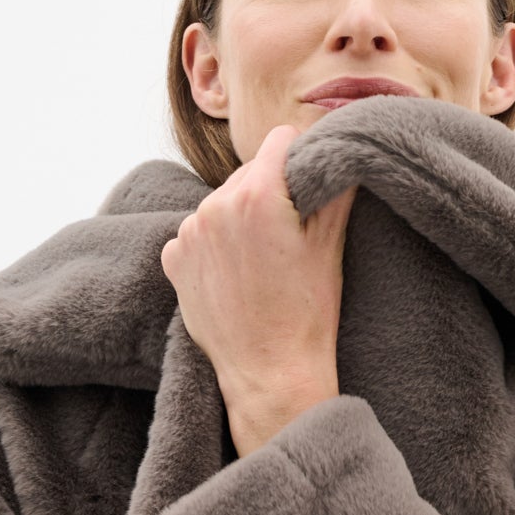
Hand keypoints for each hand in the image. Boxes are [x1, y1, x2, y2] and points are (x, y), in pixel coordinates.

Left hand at [159, 123, 357, 419]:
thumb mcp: (330, 245)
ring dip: (239, 219)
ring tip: (261, 262)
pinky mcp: (174, 259)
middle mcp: (214, 206)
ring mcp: (189, 233)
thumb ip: (334, 187)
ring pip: (222, 203)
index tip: (308, 184)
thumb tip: (340, 150)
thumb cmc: (306, 314)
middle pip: (249, 173)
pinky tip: (235, 276)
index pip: (280, 141)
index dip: (301, 158)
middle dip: (269, 193)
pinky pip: (198, 233)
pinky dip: (215, 247)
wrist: (270, 374)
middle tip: (287, 237)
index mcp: (257, 194)